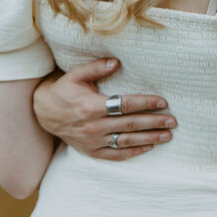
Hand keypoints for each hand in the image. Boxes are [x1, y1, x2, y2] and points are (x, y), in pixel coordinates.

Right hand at [32, 58, 176, 160]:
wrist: (43, 113)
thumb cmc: (64, 90)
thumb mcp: (76, 74)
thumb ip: (96, 67)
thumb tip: (117, 62)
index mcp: (91, 106)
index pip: (125, 105)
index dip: (146, 103)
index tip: (163, 102)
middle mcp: (93, 126)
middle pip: (130, 124)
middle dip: (154, 122)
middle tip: (173, 121)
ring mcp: (93, 141)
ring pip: (126, 141)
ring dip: (149, 139)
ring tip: (167, 135)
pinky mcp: (91, 151)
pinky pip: (116, 155)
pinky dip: (133, 152)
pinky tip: (148, 147)